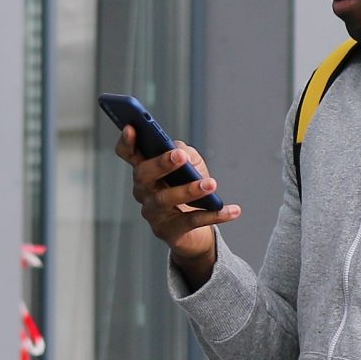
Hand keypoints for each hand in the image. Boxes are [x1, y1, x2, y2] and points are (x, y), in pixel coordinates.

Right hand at [114, 129, 241, 285]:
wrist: (194, 232)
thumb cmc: (189, 190)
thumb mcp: (190, 166)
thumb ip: (185, 153)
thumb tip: (181, 152)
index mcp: (145, 170)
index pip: (128, 154)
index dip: (127, 141)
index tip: (132, 127)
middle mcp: (143, 191)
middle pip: (143, 175)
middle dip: (160, 164)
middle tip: (180, 156)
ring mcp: (153, 213)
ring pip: (165, 199)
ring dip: (189, 190)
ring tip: (211, 184)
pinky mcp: (170, 232)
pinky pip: (192, 221)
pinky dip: (215, 215)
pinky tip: (234, 210)